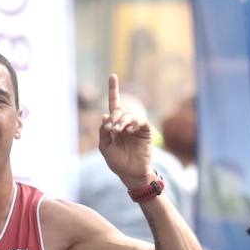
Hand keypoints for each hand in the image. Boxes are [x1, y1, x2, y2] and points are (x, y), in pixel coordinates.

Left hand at [99, 74, 153, 188]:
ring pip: (130, 115)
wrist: (131, 173)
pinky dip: (134, 123)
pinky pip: (141, 121)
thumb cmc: (117, 162)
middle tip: (113, 129)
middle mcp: (126, 123)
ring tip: (119, 131)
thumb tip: (105, 115)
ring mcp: (136, 127)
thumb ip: (103, 132)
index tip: (112, 76)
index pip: (115, 104)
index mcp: (115, 125)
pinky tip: (130, 130)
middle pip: (120, 110)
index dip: (114, 90)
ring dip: (123, 121)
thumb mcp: (105, 147)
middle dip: (115, 117)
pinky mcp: (145, 132)